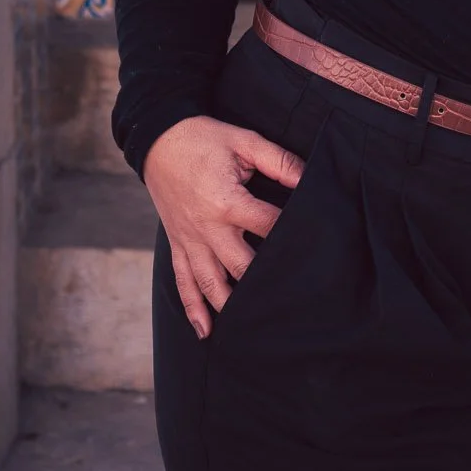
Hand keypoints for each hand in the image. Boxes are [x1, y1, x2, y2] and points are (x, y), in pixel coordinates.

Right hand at [143, 114, 303, 338]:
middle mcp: (207, 229)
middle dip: (266, 282)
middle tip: (292, 299)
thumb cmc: (205, 138)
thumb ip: (278, 161)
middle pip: (242, 266)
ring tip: (253, 327)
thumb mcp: (244, 141)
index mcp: (227, 202)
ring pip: (212, 283)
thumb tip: (308, 178)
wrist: (159, 139)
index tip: (312, 241)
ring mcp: (190, 241)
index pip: (268, 226)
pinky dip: (193, 308)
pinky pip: (183, 282)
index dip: (291, 231)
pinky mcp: (177, 244)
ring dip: (231, 306)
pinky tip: (205, 331)